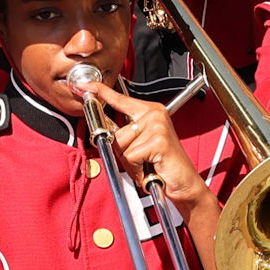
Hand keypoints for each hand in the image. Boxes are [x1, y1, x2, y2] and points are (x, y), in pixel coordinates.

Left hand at [96, 82, 201, 209]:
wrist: (184, 184)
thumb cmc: (161, 167)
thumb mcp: (137, 147)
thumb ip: (121, 135)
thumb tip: (101, 129)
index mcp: (150, 111)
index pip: (120, 99)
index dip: (101, 92)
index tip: (86, 85)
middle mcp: (154, 114)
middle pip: (116, 133)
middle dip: (122, 152)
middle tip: (141, 160)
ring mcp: (157, 125)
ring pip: (121, 146)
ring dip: (130, 162)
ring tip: (146, 164)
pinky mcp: (158, 140)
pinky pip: (131, 157)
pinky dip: (137, 169)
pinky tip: (150, 169)